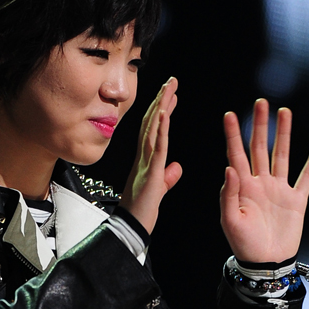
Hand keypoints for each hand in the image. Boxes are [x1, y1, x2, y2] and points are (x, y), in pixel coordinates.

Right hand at [119, 76, 181, 234]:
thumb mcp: (159, 190)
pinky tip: (163, 113)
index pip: (155, 130)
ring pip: (153, 129)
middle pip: (152, 123)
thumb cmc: (143, 211)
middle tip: (171, 81)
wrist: (132, 228)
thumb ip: (168, 177)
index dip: (162, 111)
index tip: (170, 95)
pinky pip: (156, 147)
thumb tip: (177, 168)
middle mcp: (143, 157)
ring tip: (169, 88)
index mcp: (146, 160)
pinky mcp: (150, 172)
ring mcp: (145, 163)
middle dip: (161, 100)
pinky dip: (160, 129)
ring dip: (161, 107)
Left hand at [220, 98, 308, 262]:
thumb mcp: (229, 221)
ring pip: (282, 155)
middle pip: (260, 148)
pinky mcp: (296, 200)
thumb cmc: (243, 243)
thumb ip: (228, 194)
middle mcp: (260, 183)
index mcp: (241, 186)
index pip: (236, 154)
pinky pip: (306, 177)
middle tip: (261, 102)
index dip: (233, 135)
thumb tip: (229, 167)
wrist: (265, 262)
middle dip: (260, 125)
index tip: (229, 115)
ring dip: (284, 134)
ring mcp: (279, 189)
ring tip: (284, 112)